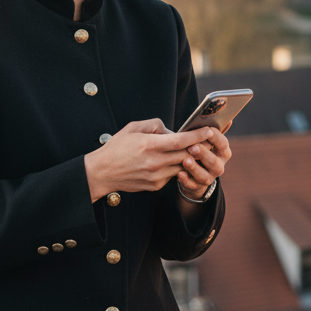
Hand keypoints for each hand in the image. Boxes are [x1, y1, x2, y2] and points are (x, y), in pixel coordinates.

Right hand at [84, 119, 215, 202]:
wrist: (102, 173)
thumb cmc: (116, 147)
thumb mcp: (133, 127)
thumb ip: (155, 125)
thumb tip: (172, 130)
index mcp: (150, 145)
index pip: (181, 140)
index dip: (197, 135)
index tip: (208, 130)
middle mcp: (155, 162)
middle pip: (186, 154)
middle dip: (199, 147)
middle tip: (209, 139)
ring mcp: (156, 176)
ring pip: (182, 166)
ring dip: (189, 158)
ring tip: (194, 150)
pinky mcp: (155, 186)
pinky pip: (172, 174)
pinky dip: (175, 167)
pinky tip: (173, 161)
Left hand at [176, 126, 231, 200]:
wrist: (195, 173)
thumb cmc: (199, 149)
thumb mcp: (206, 140)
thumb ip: (213, 130)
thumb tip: (228, 118)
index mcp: (223, 152)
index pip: (223, 144)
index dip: (216, 138)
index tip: (207, 130)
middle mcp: (219, 165)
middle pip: (215, 161)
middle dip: (204, 154)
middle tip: (193, 147)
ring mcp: (209, 177)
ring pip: (205, 176)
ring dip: (195, 168)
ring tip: (186, 160)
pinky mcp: (197, 187)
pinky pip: (193, 185)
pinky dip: (186, 180)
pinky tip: (179, 173)